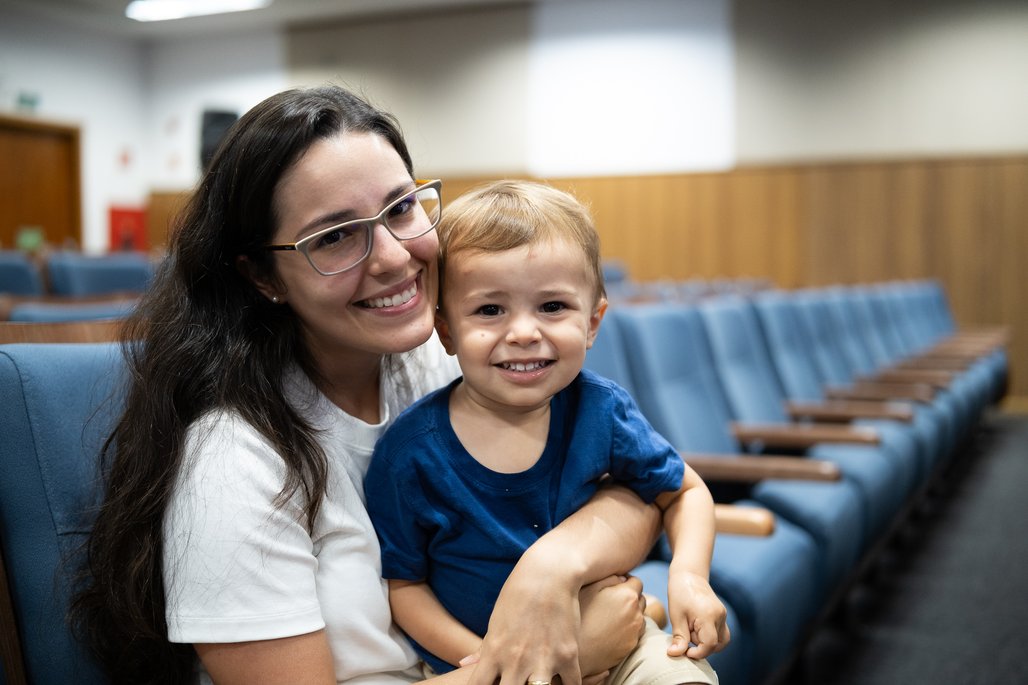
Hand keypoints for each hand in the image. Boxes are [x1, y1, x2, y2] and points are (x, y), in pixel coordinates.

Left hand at [465, 556, 583, 684]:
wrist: (548, 573)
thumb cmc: (517, 596)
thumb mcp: (495, 622)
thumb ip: (482, 649)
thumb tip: (463, 664)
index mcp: (494, 652)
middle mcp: (516, 660)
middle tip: (519, 683)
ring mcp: (543, 659)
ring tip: (540, 682)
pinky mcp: (568, 655)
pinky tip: (565, 682)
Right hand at [578, 575, 646, 675]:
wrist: (575, 652)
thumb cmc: (577, 616)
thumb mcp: (589, 589)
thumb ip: (609, 578)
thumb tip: (621, 577)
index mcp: (627, 595)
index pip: (636, 581)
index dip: (625, 581)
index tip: (614, 586)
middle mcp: (636, 613)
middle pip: (640, 599)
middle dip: (629, 597)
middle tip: (610, 601)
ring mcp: (635, 631)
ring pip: (639, 616)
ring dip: (630, 613)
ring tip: (610, 616)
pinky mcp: (631, 646)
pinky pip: (635, 632)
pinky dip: (628, 628)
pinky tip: (610, 629)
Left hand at [666, 569, 729, 658]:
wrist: (688, 575)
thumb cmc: (679, 594)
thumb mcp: (676, 617)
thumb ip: (679, 638)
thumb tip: (675, 654)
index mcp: (709, 616)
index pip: (709, 644)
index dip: (698, 653)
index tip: (686, 652)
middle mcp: (720, 616)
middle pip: (717, 644)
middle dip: (702, 647)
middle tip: (687, 636)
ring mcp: (723, 615)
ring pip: (722, 640)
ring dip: (708, 643)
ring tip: (692, 632)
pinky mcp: (722, 615)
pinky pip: (721, 633)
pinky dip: (710, 636)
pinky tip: (696, 629)